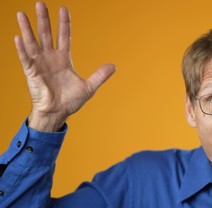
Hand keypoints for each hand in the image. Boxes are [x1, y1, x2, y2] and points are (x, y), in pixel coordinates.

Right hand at [15, 2, 115, 131]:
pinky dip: (21, 49)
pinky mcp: (31, 72)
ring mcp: (40, 64)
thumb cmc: (70, 101)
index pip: (64, 36)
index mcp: (63, 59)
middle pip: (47, 34)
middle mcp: (50, 58)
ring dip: (27, 29)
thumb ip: (100, 75)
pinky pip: (25, 58)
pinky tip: (18, 37)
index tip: (63, 9)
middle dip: (44, 19)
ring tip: (21, 14)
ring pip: (32, 42)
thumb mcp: (89, 87)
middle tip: (41, 3)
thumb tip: (114, 66)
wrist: (57, 113)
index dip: (64, 23)